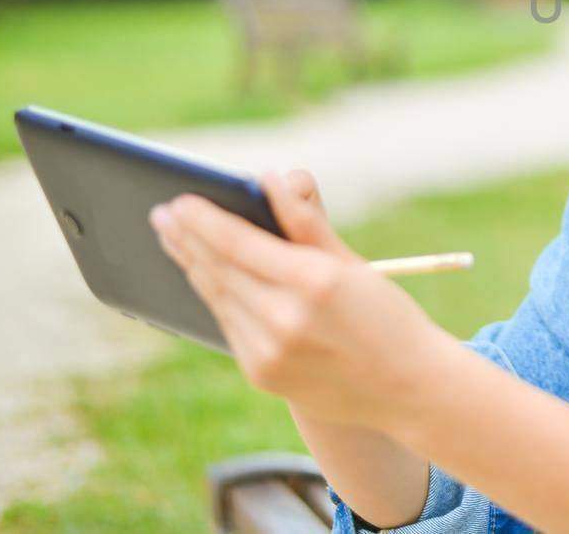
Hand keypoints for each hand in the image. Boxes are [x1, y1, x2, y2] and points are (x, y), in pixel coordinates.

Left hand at [149, 169, 453, 432]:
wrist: (407, 387)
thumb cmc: (387, 315)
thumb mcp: (352, 263)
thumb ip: (305, 222)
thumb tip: (270, 180)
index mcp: (313, 281)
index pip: (238, 242)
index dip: (203, 220)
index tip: (178, 199)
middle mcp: (285, 318)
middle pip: (218, 269)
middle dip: (185, 239)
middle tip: (161, 213)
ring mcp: (269, 352)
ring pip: (217, 297)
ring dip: (192, 265)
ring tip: (174, 239)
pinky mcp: (261, 375)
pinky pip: (229, 325)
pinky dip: (215, 296)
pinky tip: (205, 276)